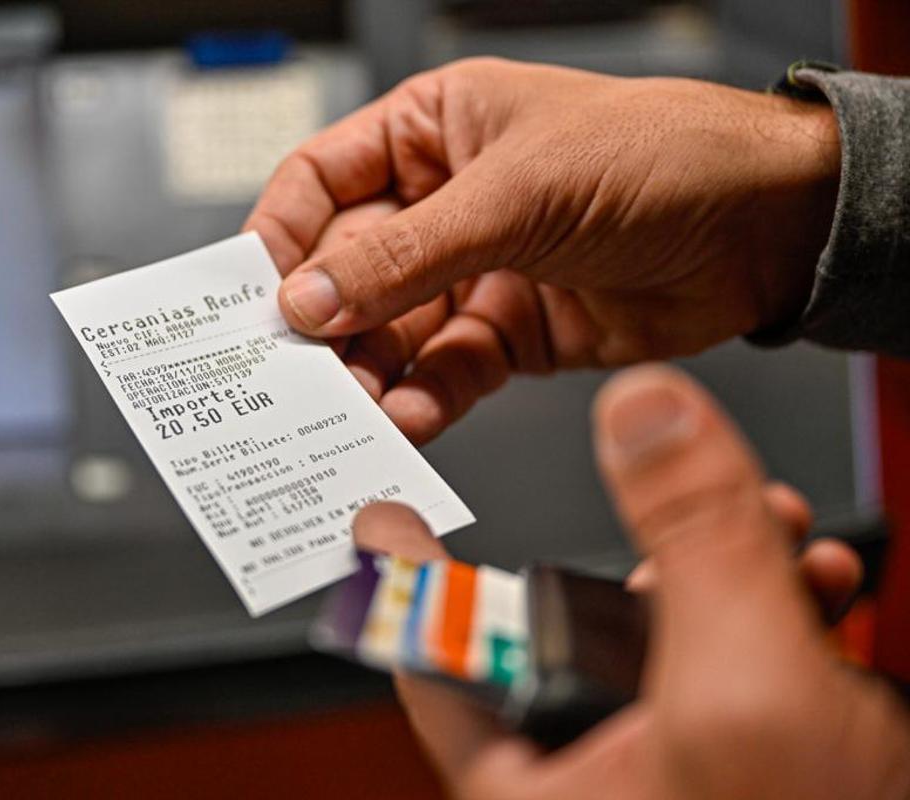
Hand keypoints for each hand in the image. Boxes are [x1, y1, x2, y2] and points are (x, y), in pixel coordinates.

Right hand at [245, 59, 839, 442]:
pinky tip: (408, 420)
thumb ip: (407, 256)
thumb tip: (309, 298)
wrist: (766, 228)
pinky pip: (447, 373)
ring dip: (369, 374)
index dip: (278, 238)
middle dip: (323, 323)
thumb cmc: (657, 156)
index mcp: (434, 132)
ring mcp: (476, 272)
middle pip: (350, 270)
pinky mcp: (511, 334)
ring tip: (348, 411)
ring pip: (393, 332)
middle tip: (293, 374)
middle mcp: (446, 204)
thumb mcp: (516, 193)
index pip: (320, 183)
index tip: (252, 297)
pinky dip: (424, 401)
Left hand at [351, 365, 909, 798]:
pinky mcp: (740, 779)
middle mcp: (590, 784)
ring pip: (666, 645)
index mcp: (536, 786)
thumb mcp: (745, 694)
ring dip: (724, 571)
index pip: (431, 656)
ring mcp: (667, 780)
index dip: (402, 574)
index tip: (379, 520)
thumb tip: (644, 416)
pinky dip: (777, 618)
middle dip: (633, 548)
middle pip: (566, 632)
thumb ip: (695, 543)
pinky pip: (735, 677)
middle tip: (657, 482)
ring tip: (773, 524)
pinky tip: (820, 585)